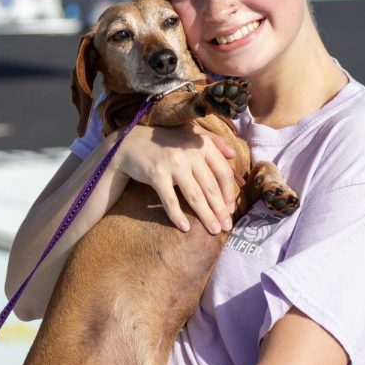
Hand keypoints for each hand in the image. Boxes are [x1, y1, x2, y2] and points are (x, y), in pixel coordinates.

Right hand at [112, 124, 238, 234]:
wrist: (131, 142)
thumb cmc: (165, 141)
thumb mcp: (190, 134)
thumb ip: (214, 141)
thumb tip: (234, 154)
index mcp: (202, 144)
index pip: (223, 172)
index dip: (229, 193)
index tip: (231, 209)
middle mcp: (190, 152)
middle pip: (211, 187)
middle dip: (220, 210)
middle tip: (226, 227)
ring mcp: (173, 163)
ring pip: (195, 196)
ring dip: (206, 216)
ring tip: (214, 230)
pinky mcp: (156, 174)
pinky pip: (170, 200)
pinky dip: (178, 216)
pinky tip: (185, 227)